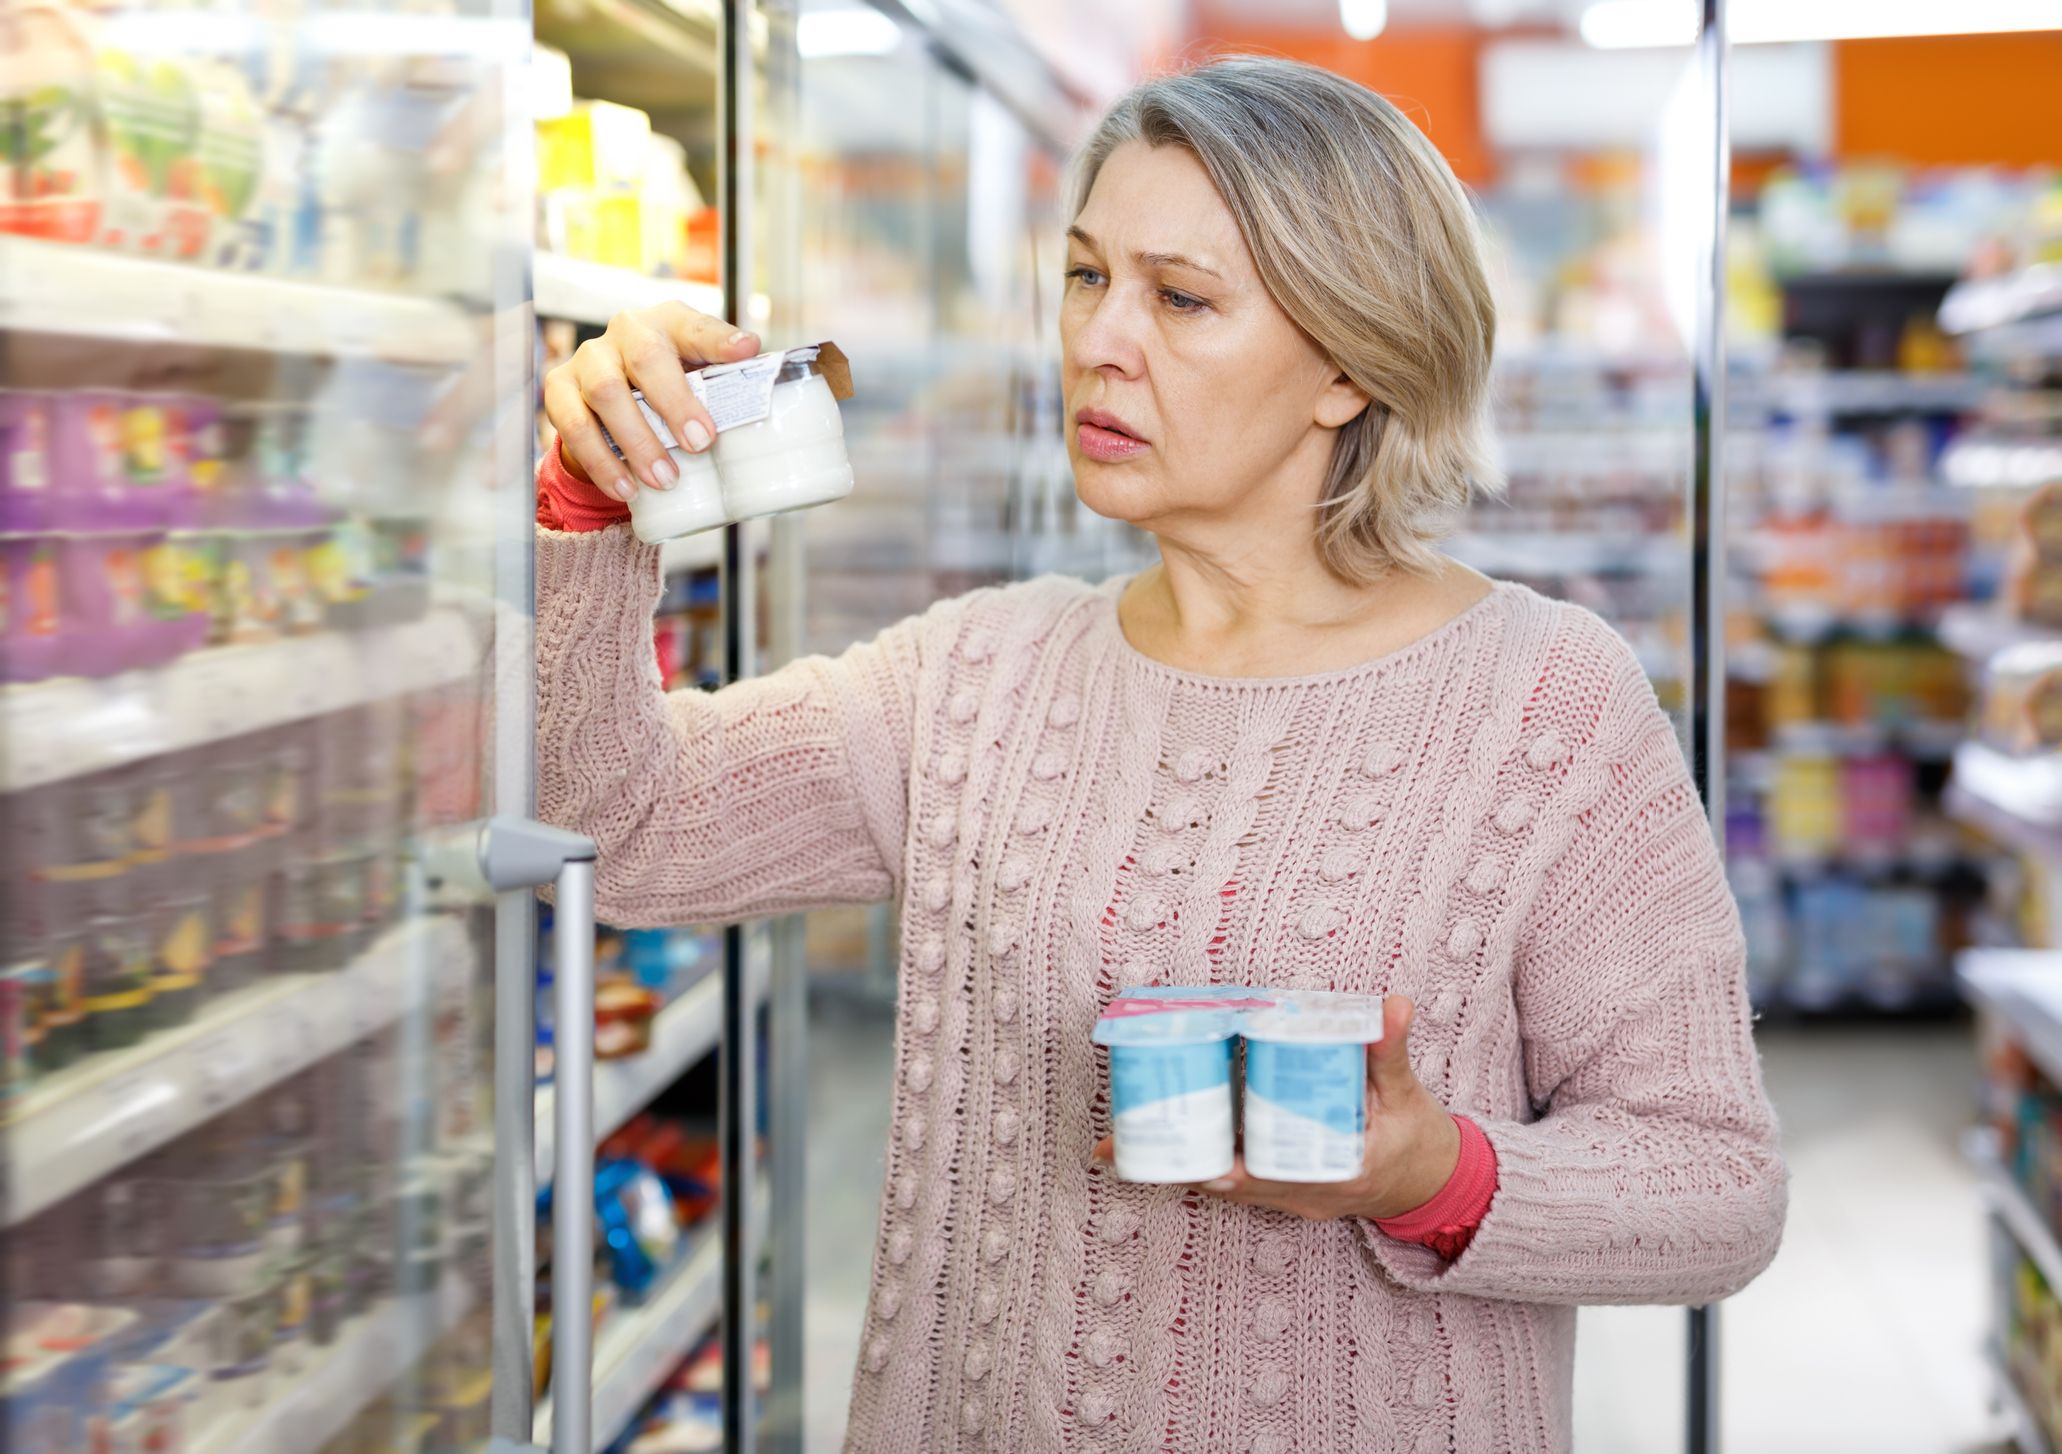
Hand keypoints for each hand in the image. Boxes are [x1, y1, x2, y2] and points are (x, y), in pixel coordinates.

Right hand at [542, 303, 760, 501]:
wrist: (610, 398)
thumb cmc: (668, 384)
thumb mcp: (698, 375)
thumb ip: (726, 380)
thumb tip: (760, 382)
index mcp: (669, 322)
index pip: (696, 325)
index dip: (720, 340)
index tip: (746, 351)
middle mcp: (625, 330)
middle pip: (645, 358)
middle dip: (675, 404)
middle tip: (700, 444)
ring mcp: (588, 357)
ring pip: (606, 393)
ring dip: (637, 442)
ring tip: (664, 481)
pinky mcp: (559, 388)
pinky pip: (574, 426)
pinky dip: (601, 462)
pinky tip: (625, 488)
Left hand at [1092, 995, 1460, 1221]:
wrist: (1434, 1181)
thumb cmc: (1418, 1137)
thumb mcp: (1407, 1094)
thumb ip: (1391, 1050)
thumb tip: (1392, 1006)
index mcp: (1335, 1174)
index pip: (1265, 1177)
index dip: (1220, 1168)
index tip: (1182, 1152)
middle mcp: (1304, 1193)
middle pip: (1225, 1185)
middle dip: (1175, 1165)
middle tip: (1118, 1144)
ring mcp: (1291, 1196)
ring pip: (1222, 1186)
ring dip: (1177, 1165)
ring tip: (1120, 1145)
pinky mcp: (1284, 1189)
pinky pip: (1234, 1182)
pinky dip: (1200, 1164)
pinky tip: (1165, 1146)